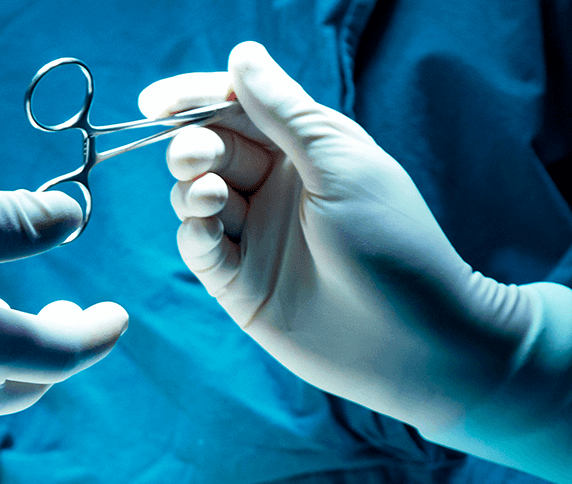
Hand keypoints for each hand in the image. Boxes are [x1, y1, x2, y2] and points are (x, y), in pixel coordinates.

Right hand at [140, 42, 533, 434]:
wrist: (415, 342)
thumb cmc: (393, 244)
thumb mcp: (340, 163)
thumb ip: (284, 113)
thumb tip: (242, 54)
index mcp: (305, 149)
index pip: (237, 109)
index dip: (194, 100)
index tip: (156, 101)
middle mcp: (275, 188)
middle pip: (210, 150)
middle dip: (192, 147)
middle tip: (197, 158)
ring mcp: (255, 237)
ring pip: (194, 197)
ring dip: (191, 189)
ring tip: (211, 198)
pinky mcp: (238, 284)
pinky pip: (197, 247)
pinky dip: (192, 232)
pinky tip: (206, 228)